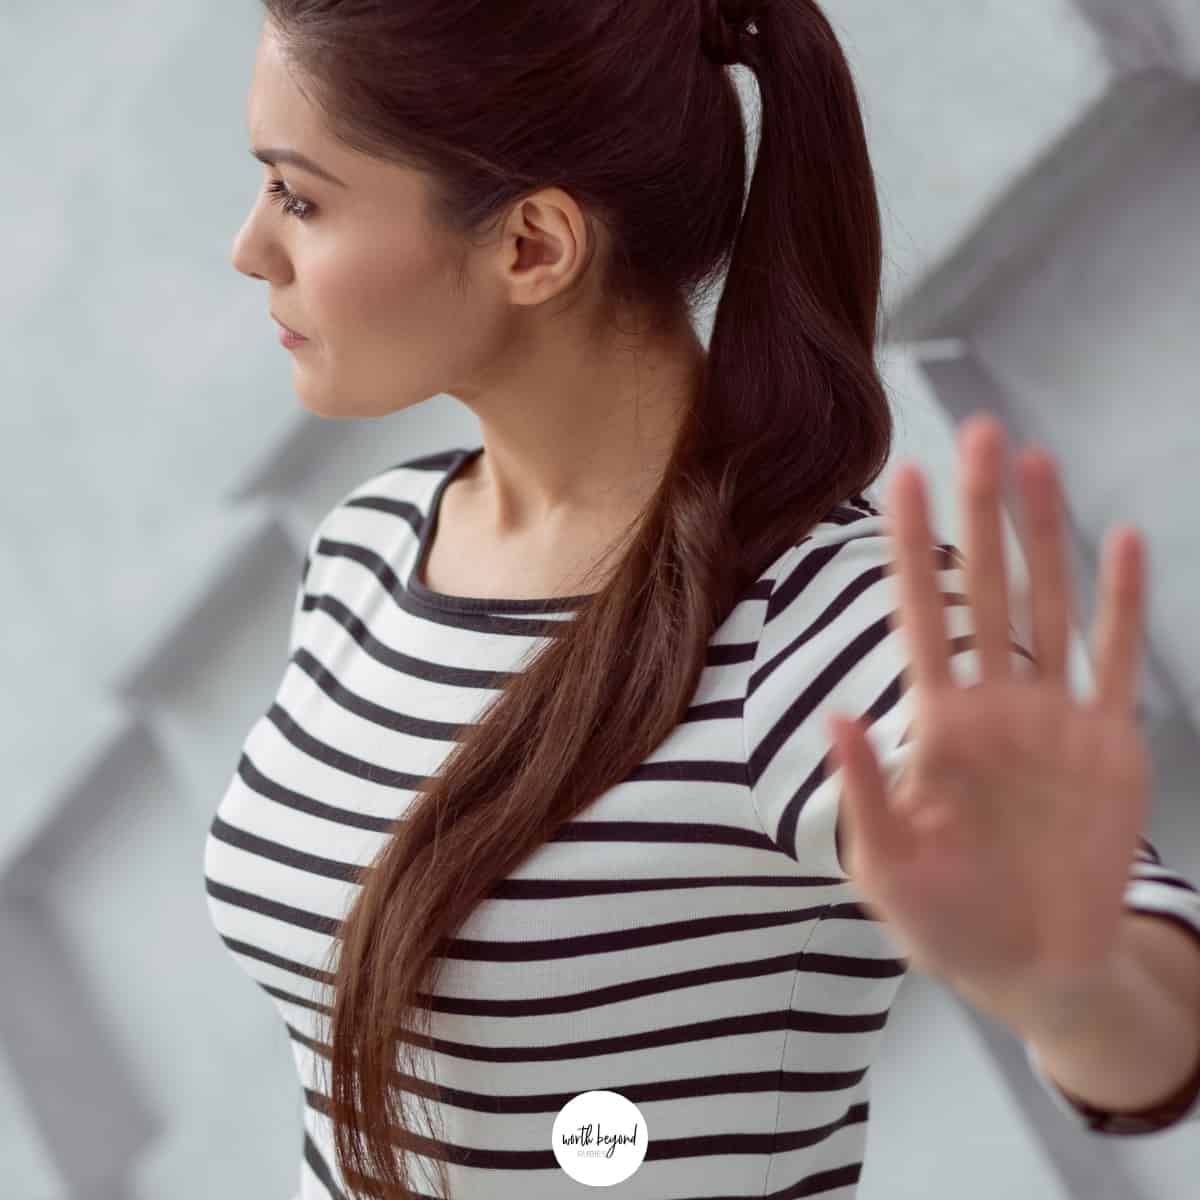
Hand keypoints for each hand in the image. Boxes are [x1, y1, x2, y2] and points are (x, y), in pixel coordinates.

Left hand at [826, 412, 1152, 1036]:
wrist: (1034, 965)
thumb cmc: (947, 920)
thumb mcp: (887, 866)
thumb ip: (864, 791)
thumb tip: (835, 715)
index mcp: (936, 725)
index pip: (918, 615)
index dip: (911, 548)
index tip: (901, 480)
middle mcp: (993, 703)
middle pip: (987, 587)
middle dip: (982, 513)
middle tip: (980, 435)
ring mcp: (1054, 718)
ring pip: (1050, 605)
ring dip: (1046, 535)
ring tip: (1037, 464)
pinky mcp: (1109, 744)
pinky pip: (1116, 660)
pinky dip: (1122, 602)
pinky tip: (1123, 540)